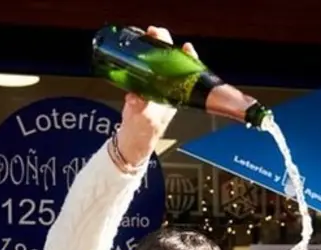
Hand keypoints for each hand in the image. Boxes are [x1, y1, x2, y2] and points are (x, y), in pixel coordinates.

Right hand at [115, 26, 197, 166]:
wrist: (132, 143)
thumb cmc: (144, 135)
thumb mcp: (143, 121)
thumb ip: (140, 109)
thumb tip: (136, 97)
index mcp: (175, 97)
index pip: (186, 72)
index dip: (188, 58)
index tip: (184, 47)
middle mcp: (169, 90)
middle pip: (171, 62)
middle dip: (165, 45)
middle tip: (155, 34)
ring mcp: (157, 88)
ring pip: (160, 63)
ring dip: (155, 48)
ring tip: (149, 36)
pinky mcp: (144, 87)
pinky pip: (147, 68)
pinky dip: (144, 57)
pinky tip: (140, 48)